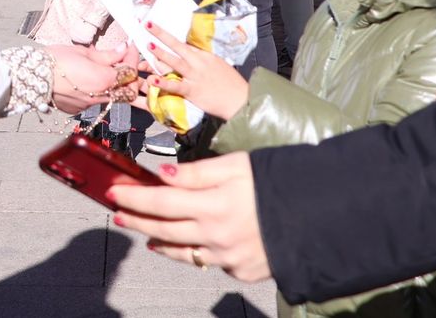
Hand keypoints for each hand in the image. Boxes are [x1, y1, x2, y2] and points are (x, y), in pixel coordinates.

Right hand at [46, 44, 140, 113]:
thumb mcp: (83, 52)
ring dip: (115, 85)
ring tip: (107, 69)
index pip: (130, 71)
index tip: (129, 48)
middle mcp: (100, 96)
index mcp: (104, 79)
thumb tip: (123, 49)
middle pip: (129, 92)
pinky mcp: (79, 109)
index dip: (132, 58)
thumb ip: (107, 55)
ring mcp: (89, 105)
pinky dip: (98, 90)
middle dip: (132, 79)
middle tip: (125, 64)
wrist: (31, 77)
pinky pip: (96, 101)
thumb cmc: (54, 61)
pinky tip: (88, 79)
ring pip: (113, 98)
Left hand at [109, 152, 271, 281]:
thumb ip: (197, 172)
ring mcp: (228, 257)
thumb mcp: (238, 165)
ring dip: (159, 241)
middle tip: (119, 214)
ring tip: (145, 234)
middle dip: (137, 221)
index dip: (134, 198)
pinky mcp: (241, 271)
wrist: (321, 219)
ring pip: (182, 252)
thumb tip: (161, 174)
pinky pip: (209, 262)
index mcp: (213, 204)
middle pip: (164, 230)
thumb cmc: (279, 182)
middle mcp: (216, 235)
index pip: (160, 202)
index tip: (114, 192)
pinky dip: (193, 252)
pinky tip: (184, 246)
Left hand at [144, 21, 248, 120]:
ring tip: (148, 45)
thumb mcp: (217, 64)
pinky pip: (175, 86)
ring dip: (160, 53)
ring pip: (174, 62)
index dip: (169, 35)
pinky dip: (164, 83)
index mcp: (204, 55)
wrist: (240, 99)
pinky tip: (153, 80)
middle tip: (147, 24)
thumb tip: (191, 53)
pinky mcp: (192, 91)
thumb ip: (203, 59)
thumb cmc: (230, 83)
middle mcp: (198, 63)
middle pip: (177, 46)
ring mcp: (194, 76)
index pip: (183, 43)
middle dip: (161, 34)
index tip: (157, 27)